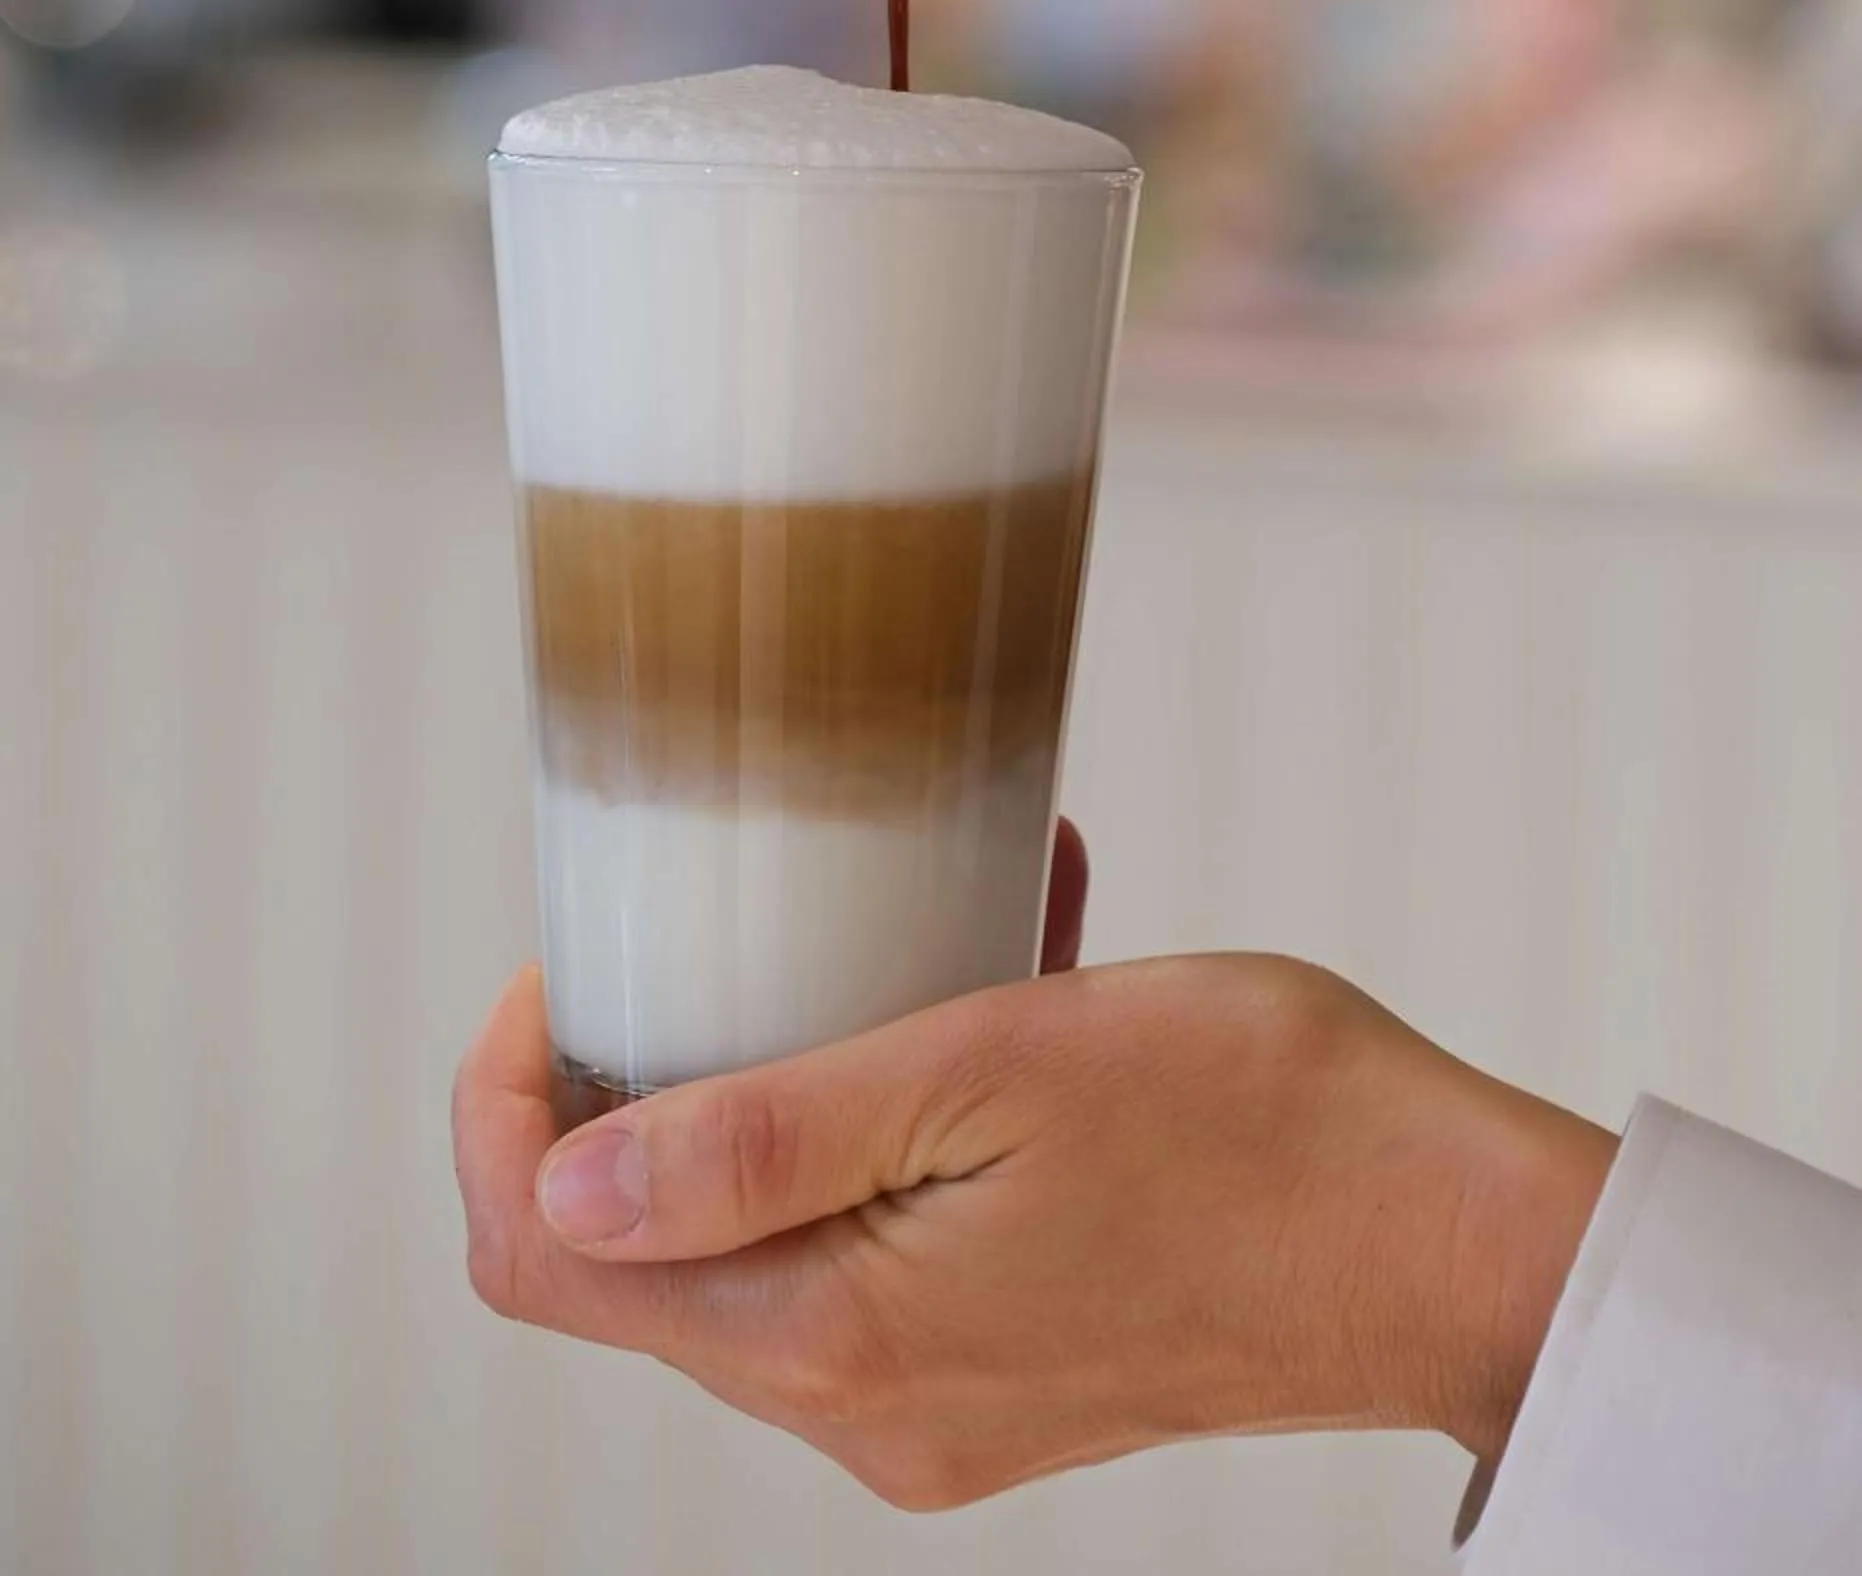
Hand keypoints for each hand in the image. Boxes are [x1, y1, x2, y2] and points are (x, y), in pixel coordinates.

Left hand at [454, 942, 1614, 1511]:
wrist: (1458, 1240)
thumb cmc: (1265, 1128)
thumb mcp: (994, 1070)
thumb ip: (764, 1138)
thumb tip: (559, 1185)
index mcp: (836, 1341)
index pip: (546, 1261)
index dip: (505, 1107)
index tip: (564, 967)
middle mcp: (864, 1407)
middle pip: (645, 1250)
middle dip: (657, 1066)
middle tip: (738, 921)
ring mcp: (936, 1399)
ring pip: (763, 1230)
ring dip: (800, 1066)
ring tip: (916, 924)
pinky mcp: (1004, 1367)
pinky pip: (875, 1236)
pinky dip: (895, 1110)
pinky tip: (1000, 978)